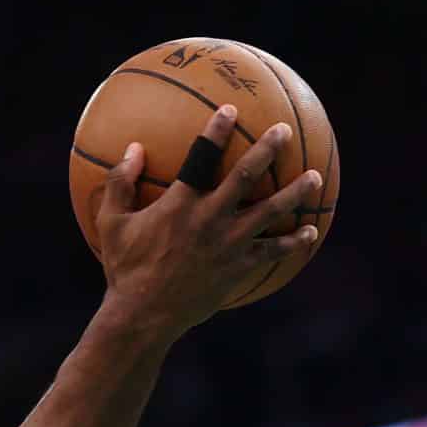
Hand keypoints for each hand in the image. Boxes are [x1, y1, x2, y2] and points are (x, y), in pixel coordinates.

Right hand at [93, 108, 322, 340]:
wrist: (144, 317)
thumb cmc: (125, 270)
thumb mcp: (111, 224)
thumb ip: (120, 183)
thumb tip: (133, 149)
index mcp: (181, 204)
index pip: (201, 157)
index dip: (216, 131)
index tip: (230, 110)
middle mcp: (210, 219)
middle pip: (246, 176)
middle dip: (267, 150)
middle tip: (284, 131)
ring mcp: (229, 245)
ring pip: (269, 212)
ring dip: (294, 193)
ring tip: (314, 177)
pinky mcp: (238, 269)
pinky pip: (272, 253)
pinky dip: (292, 242)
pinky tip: (308, 232)